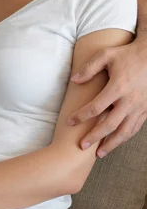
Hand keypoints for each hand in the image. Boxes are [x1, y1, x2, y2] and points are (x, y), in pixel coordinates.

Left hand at [68, 41, 146, 156]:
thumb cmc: (127, 55)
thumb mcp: (106, 55)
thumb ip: (89, 68)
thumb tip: (74, 80)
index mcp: (118, 87)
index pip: (96, 107)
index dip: (81, 116)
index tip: (70, 122)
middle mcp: (130, 100)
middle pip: (110, 124)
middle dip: (95, 136)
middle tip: (81, 145)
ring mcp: (140, 107)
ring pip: (125, 131)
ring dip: (111, 144)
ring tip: (98, 153)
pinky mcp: (146, 110)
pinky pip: (135, 128)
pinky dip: (124, 137)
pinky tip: (115, 142)